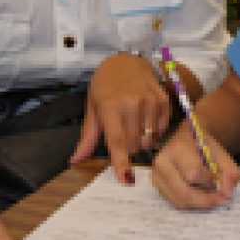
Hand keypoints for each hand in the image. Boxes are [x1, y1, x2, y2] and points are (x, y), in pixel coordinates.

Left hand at [70, 53, 170, 181]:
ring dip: (141, 141)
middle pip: (134, 144)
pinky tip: (146, 120)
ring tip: (134, 127)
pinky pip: (160, 129)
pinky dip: (153, 132)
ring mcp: (150, 101)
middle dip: (128, 148)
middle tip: (123, 134)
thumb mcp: (93, 108)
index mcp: (110, 106)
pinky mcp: (163, 100)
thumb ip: (88, 137)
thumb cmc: (106, 85)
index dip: (121, 162)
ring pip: (148, 139)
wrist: (127, 61)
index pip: (117, 141)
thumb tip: (75, 160)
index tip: (126, 179)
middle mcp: (132, 103)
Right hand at [151, 125, 239, 208]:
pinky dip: (192, 203)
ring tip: (214, 198)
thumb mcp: (219, 151)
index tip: (224, 182)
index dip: (211, 181)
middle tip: (223, 200)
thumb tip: (228, 193)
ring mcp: (156, 176)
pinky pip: (176, 202)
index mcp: (177, 148)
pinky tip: (201, 195)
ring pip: (179, 201)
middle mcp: (162, 162)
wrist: (184, 138)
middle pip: (184, 192)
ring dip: (200, 204)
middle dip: (207, 200)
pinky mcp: (157, 187)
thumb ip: (229, 170)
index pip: (194, 172)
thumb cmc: (202, 144)